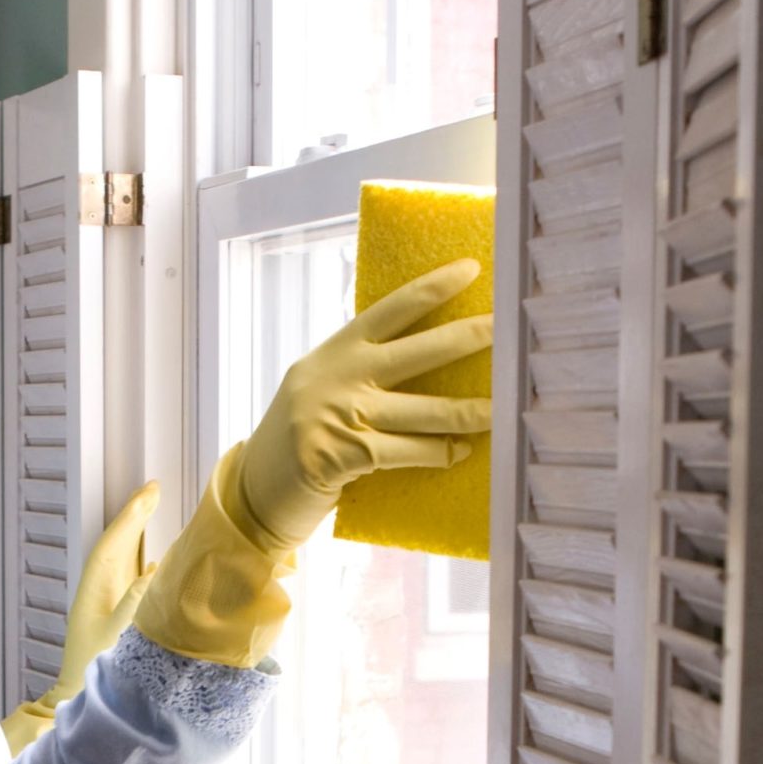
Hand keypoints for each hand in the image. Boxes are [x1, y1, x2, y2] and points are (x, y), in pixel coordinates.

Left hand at [0, 481, 160, 753]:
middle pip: (118, 544)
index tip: (150, 492)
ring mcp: (107, 602)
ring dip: (138, 535)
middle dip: (135, 517)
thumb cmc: (96, 672)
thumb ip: (135, 605)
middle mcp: (99, 591)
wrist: (81, 699)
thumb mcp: (119, 637)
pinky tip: (156, 560)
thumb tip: (154, 572)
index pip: (115, 543)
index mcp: (95, 591)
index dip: (133, 516)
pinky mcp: (117, 617)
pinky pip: (132, 580)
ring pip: (124, 559)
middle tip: (154, 490)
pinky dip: (145, 563)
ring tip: (154, 510)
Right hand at [226, 260, 494, 554]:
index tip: (470, 270)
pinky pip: (409, 451)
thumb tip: (428, 361)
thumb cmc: (300, 442)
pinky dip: (439, 453)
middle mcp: (337, 375)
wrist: (254, 494)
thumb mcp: (321, 391)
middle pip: (419, 350)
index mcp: (334, 351)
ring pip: (425, 409)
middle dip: (468, 337)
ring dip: (471, 411)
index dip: (432, 288)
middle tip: (508, 328)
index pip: (391, 310)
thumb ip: (361, 373)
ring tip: (504, 408)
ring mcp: (339, 414)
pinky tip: (460, 452)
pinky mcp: (343, 454)